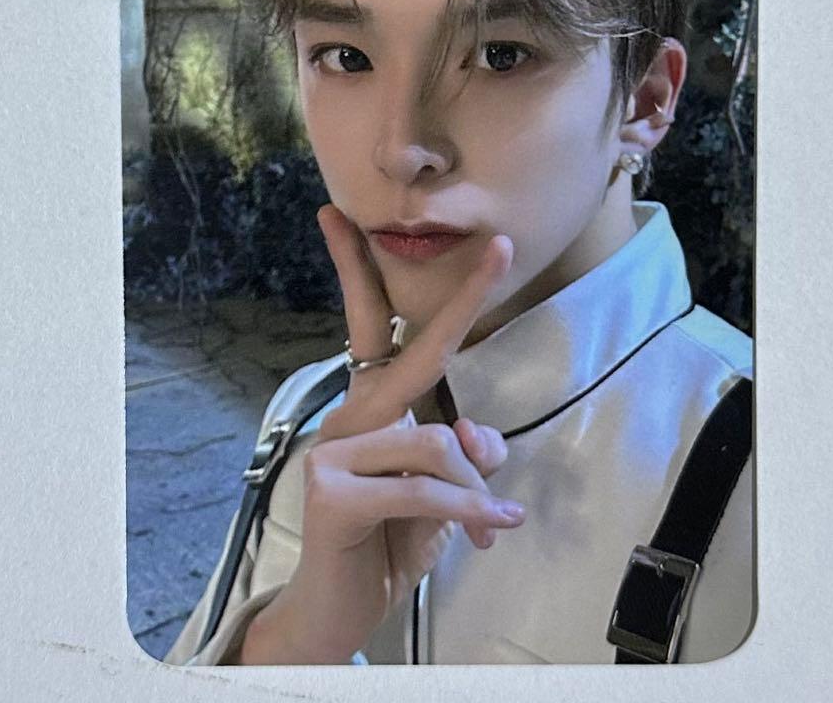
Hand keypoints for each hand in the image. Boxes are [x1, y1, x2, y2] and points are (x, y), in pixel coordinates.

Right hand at [239, 205, 520, 663]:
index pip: (369, 327)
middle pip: (412, 350)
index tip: (348, 218)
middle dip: (464, 298)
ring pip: (434, 440)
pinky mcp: (331, 492)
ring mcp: (332, 451)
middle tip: (501, 246)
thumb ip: (459, 456)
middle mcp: (348, 417)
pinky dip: (467, 510)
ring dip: (474, 486)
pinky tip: (491, 530)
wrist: (334, 614)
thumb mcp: (437, 495)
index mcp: (369, 408)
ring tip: (492, 524)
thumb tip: (479, 436)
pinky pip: (423, 488)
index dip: (360, 270)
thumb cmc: (385, 544)